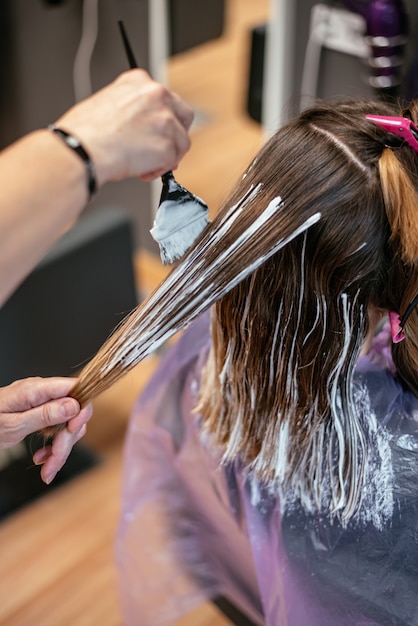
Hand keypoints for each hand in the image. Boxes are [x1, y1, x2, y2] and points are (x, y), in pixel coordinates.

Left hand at [0, 377, 92, 483]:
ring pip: (68, 425)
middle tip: (53, 463)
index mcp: (36, 389)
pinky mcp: (41, 414)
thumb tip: (73, 406)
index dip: (81, 409)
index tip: (73, 431)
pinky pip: (58, 429)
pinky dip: (53, 447)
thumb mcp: (13, 425)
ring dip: (60, 449)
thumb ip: (44, 415)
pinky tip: (42, 458)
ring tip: (47, 468)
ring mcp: (43, 403)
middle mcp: (43, 393)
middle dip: (67, 441)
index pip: (75, 389)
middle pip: (74, 413)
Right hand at [56, 69, 193, 185]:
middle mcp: (157, 95)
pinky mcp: (168, 145)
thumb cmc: (85, 132)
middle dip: (175, 134)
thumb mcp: (107, 103)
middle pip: (183, 115)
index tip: (154, 131)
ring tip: (144, 164)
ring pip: (181, 142)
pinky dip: (160, 170)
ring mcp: (165, 120)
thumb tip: (143, 130)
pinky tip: (143, 170)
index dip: (162, 119)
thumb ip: (132, 111)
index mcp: (139, 81)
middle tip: (161, 149)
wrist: (82, 148)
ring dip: (166, 156)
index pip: (164, 98)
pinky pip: (172, 162)